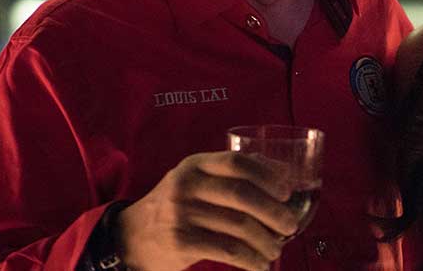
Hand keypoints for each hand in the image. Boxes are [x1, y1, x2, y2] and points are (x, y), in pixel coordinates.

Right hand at [117, 151, 299, 270]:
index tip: (287, 192)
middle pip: (242, 195)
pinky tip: (260, 264)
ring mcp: (182, 213)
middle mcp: (187, 185)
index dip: (268, 176)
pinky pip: (228, 251)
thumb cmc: (176, 206)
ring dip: (266, 241)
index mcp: (195, 164)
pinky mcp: (181, 242)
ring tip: (276, 248)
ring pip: (239, 226)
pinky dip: (251, 259)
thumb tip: (282, 170)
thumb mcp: (195, 179)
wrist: (131, 237)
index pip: (237, 162)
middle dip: (274, 212)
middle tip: (290, 225)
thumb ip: (231, 173)